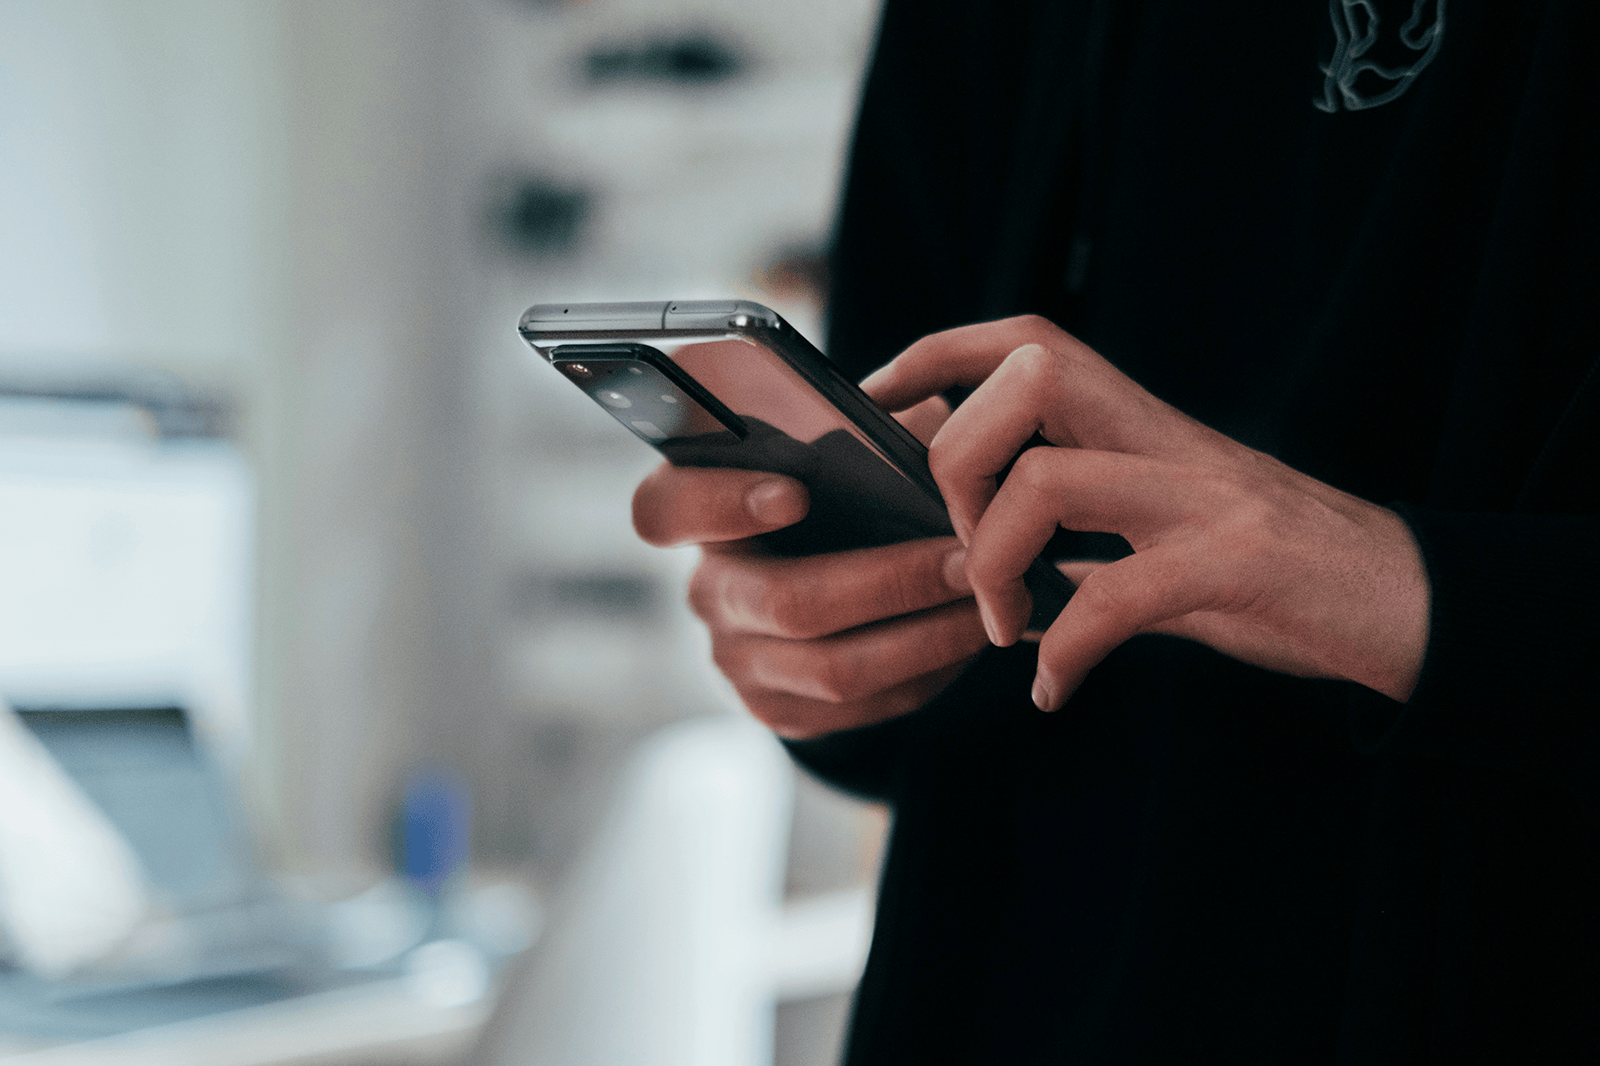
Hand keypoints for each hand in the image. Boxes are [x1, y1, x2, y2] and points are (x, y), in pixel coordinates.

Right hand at [631, 397, 987, 738]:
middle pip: (786, 602)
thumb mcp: (845, 447)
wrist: (835, 587)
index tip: (794, 492)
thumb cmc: (843, 493)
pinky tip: (967, 638)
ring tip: (988, 602)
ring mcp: (738, 660)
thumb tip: (920, 429)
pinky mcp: (779, 710)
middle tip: (967, 560)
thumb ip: (863, 431)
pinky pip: (860, 706)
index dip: (721, 504)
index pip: (666, 508)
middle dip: (891, 582)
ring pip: (833, 669)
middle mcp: (708, 590)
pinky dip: (926, 672)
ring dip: (925, 636)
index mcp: (700, 510)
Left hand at [861, 316, 1429, 710]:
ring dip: (997, 563)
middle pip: (1026, 380)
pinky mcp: (1237, 564)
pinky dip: (1067, 650)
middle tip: (963, 552)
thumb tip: (994, 564)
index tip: (877, 402)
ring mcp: (1203, 497)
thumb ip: (1087, 536)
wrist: (1406, 603)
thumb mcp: (1166, 535)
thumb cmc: (1274, 572)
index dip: (937, 353)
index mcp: (1141, 424)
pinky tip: (1056, 688)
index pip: (1025, 339)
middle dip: (957, 464)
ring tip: (1004, 627)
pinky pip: (1118, 596)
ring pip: (1050, 480)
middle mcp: (1167, 440)